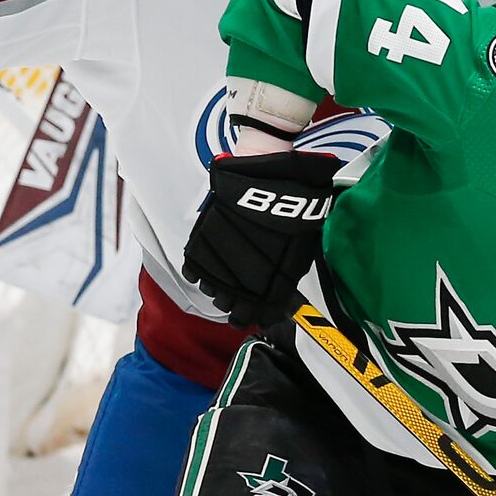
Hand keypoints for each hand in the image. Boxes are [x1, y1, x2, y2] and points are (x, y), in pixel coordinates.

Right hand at [182, 148, 338, 326]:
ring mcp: (222, 261)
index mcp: (273, 281)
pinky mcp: (204, 244)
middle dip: (237, 308)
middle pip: (234, 308)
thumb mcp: (300, 244)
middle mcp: (245, 276)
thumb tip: (286, 294)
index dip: (260, 317)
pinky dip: (200, 274)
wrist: (266, 177)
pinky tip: (206, 274)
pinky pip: (195, 271)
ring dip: (220, 291)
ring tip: (225, 284)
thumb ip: (290, 271)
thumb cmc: (289, 206)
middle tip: (240, 304)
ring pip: (215, 292)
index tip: (259, 317)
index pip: (263, 313)